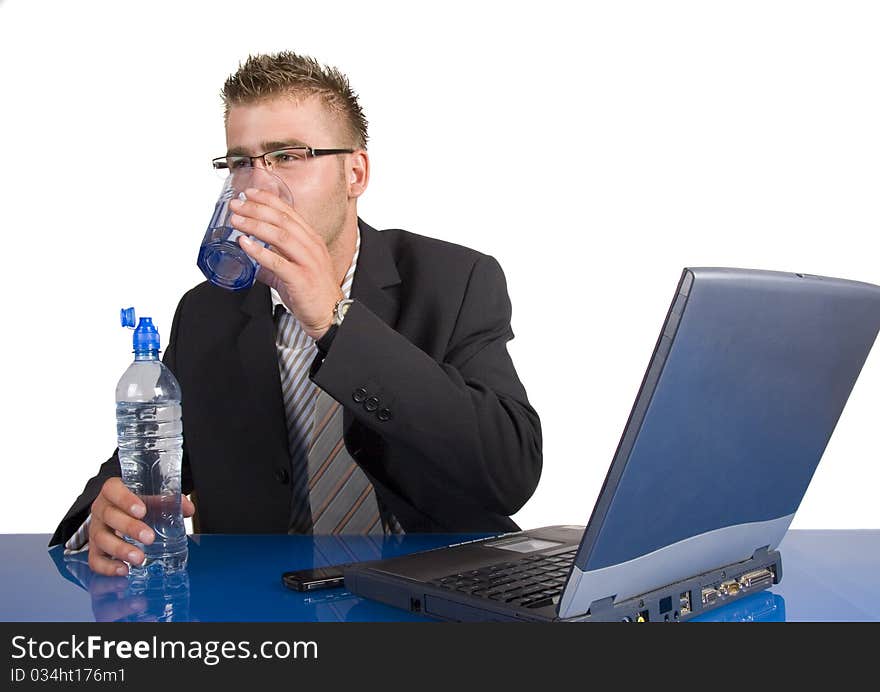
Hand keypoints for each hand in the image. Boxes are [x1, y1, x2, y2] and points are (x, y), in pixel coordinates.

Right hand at [88, 477, 194, 575]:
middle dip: (129, 528)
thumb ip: (168, 500)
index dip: (126, 500)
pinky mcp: (94, 549)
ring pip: (101, 539)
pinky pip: (95, 559)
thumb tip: (188, 509)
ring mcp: (96, 529)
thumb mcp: (150, 496)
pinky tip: (124, 570)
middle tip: (149, 538)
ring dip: (120, 550)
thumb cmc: (135, 502)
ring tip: (139, 558)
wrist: (117, 511)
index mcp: (112, 491)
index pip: (113, 490)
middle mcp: (101, 509)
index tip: (142, 510)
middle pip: (109, 516)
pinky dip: (108, 567)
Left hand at [229, 188, 342, 339]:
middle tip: (236, 204)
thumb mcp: (295, 270)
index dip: (267, 199)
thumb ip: (274, 264)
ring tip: (236, 221)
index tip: (249, 193)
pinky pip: (278, 262)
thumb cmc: (314, 293)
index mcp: (311, 240)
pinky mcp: (301, 278)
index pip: (288, 212)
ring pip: (280, 235)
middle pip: (282, 219)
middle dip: (256, 208)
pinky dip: (259, 251)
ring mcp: (308, 262)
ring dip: (255, 225)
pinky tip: (245, 244)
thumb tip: (253, 261)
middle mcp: (311, 246)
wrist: (330, 315)